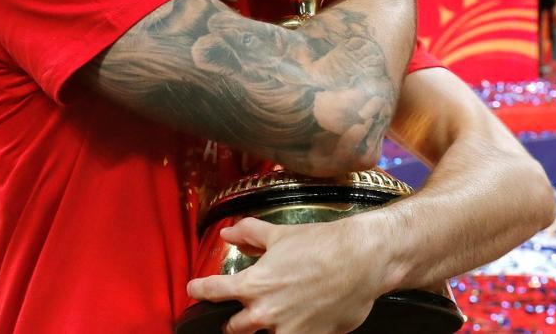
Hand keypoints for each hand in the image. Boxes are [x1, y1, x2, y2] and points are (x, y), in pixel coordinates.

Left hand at [187, 216, 393, 333]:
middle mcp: (264, 312)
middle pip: (233, 328)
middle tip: (235, 318)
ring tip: (267, 323)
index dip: (199, 290)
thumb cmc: (321, 245)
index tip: (194, 290)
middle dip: (232, 323)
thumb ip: (249, 233)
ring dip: (260, 331)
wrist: (361, 261)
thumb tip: (228, 232)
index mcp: (253, 284)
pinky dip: (289, 333)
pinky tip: (296, 325)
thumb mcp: (280, 234)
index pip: (213, 291)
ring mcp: (286, 331)